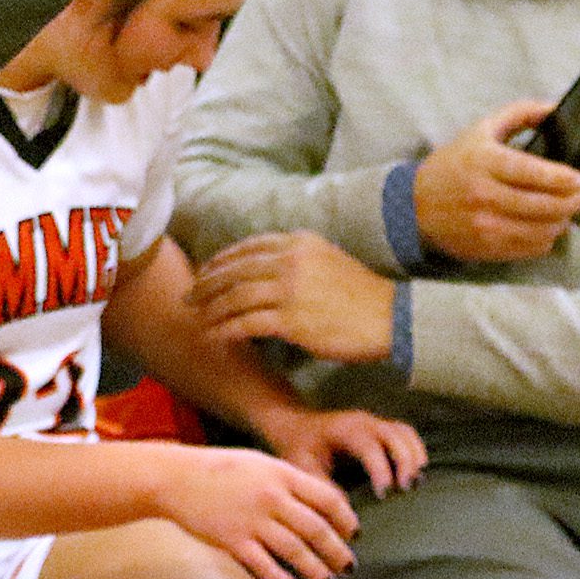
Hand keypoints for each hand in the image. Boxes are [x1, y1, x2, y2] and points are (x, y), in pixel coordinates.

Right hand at [160, 444, 358, 578]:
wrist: (175, 476)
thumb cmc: (220, 470)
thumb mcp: (259, 464)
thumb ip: (290, 482)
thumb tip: (324, 505)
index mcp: (281, 474)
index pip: (328, 500)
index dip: (346, 521)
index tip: (352, 536)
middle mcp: (271, 497)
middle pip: (317, 530)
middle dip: (337, 553)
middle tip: (348, 568)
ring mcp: (251, 519)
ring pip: (296, 551)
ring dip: (316, 571)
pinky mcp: (232, 540)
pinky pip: (265, 565)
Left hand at [189, 230, 397, 362]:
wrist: (390, 318)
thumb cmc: (360, 293)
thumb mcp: (327, 259)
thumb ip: (295, 257)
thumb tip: (263, 266)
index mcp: (298, 242)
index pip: (246, 248)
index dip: (220, 261)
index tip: (204, 272)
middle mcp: (290, 261)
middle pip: (234, 271)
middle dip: (206, 284)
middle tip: (189, 296)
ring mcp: (289, 290)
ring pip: (235, 297)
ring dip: (211, 309)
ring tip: (197, 318)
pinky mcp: (291, 320)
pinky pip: (246, 323)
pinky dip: (226, 329)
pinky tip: (215, 336)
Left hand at [256, 405, 426, 497]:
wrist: (297, 426)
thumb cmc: (300, 447)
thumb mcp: (304, 466)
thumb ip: (324, 486)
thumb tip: (347, 511)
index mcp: (345, 430)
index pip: (370, 448)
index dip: (381, 471)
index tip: (383, 495)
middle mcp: (364, 422)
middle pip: (396, 436)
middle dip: (405, 462)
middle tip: (406, 490)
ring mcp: (376, 422)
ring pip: (405, 433)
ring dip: (414, 456)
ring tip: (416, 483)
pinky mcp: (382, 428)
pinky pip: (407, 434)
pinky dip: (416, 451)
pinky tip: (416, 472)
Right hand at [412, 101, 579, 263]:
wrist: (413, 206)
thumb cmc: (452, 165)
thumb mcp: (478, 131)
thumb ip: (518, 114)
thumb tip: (555, 108)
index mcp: (483, 161)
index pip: (535, 172)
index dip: (565, 178)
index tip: (579, 177)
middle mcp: (484, 195)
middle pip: (548, 204)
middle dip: (574, 199)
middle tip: (579, 193)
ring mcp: (486, 225)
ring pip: (546, 229)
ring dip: (563, 219)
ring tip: (563, 209)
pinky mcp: (488, 247)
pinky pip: (534, 247)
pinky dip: (546, 237)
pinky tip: (542, 225)